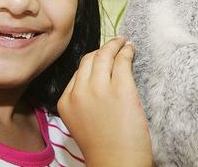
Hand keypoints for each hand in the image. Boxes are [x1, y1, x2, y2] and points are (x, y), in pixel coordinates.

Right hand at [58, 37, 151, 166]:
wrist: (117, 164)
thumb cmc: (104, 148)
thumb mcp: (81, 122)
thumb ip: (83, 101)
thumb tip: (98, 80)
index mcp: (66, 102)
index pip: (77, 73)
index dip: (91, 63)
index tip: (101, 59)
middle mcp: (79, 92)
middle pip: (88, 60)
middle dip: (102, 50)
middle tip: (114, 44)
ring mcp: (99, 89)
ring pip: (104, 56)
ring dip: (115, 45)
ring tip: (123, 42)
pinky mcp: (120, 88)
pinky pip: (122, 61)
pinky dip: (127, 51)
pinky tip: (131, 49)